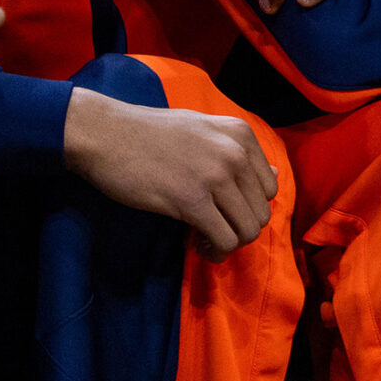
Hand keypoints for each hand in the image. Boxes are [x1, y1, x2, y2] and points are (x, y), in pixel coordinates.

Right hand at [62, 89, 278, 257]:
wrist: (105, 133)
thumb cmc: (149, 132)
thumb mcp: (202, 129)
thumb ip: (238, 151)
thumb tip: (275, 174)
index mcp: (240, 134)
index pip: (269, 188)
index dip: (247, 207)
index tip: (223, 210)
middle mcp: (234, 153)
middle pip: (260, 214)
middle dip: (238, 229)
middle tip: (212, 230)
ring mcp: (214, 176)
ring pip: (247, 231)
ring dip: (228, 244)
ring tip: (205, 240)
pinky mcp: (191, 200)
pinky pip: (224, 240)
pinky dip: (214, 251)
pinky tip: (197, 244)